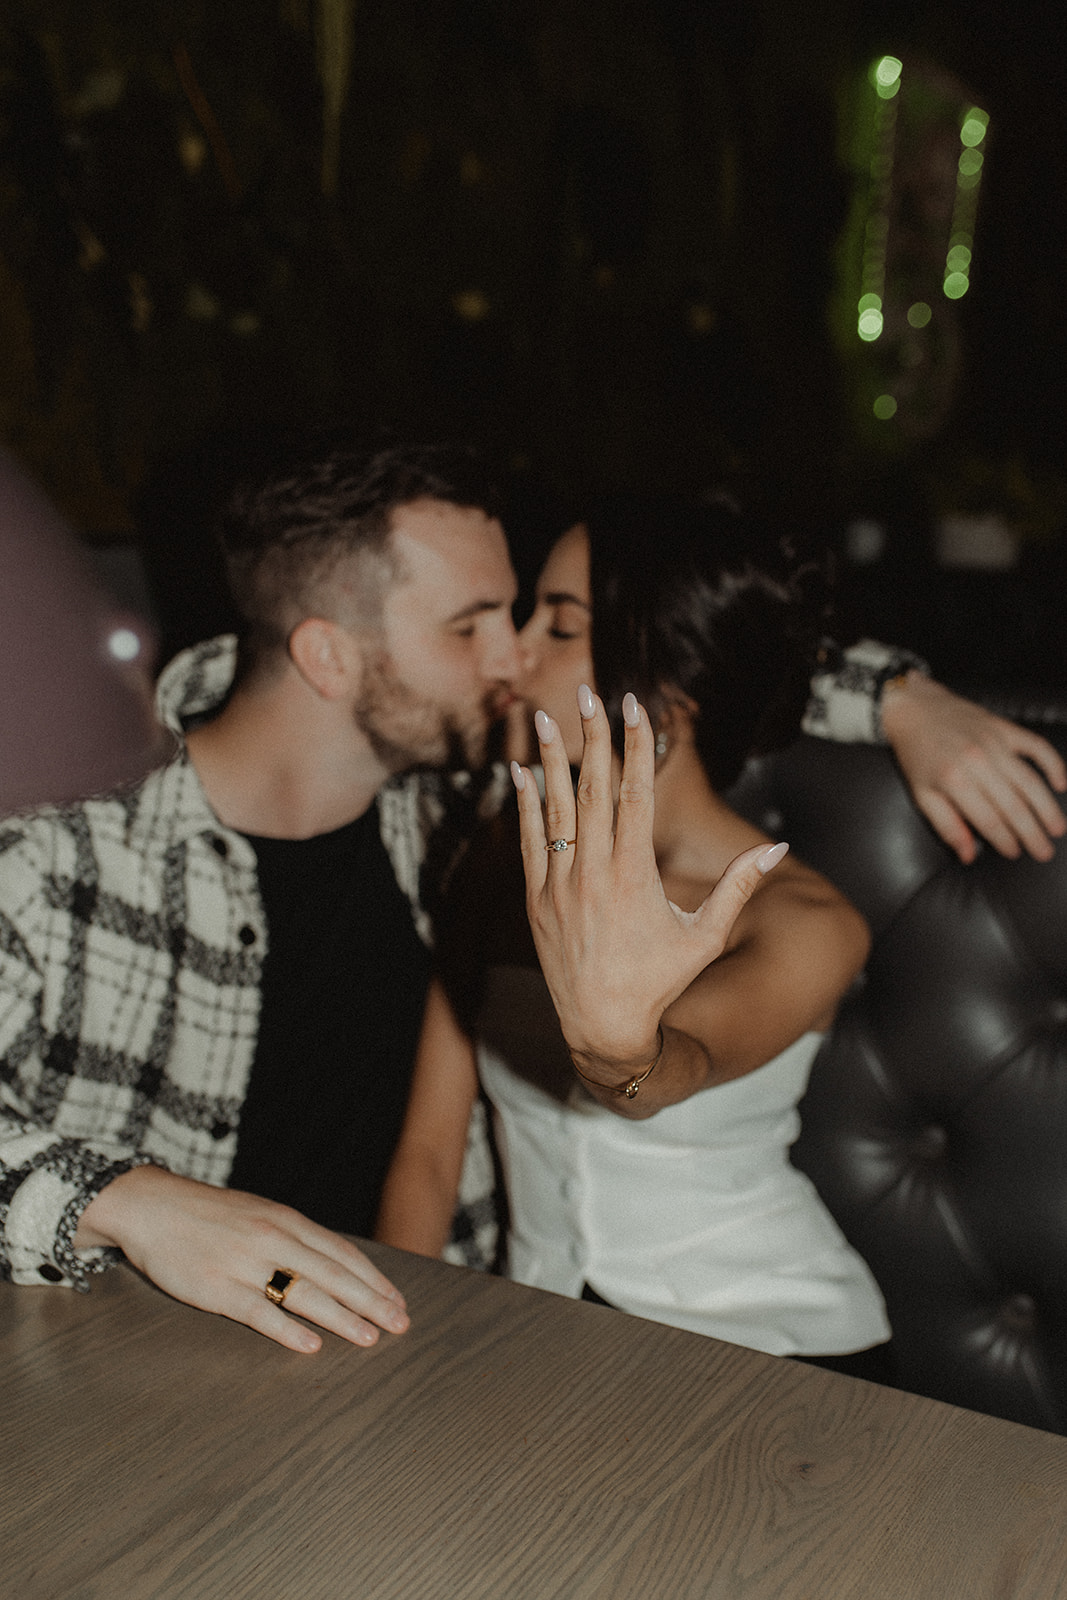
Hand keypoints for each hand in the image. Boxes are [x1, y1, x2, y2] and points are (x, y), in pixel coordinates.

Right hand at [76, 1166, 409, 1353]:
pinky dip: (287, 1329)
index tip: (398, 1301)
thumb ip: (295, 1237)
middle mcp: (272, 1238)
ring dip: (342, 1317)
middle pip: (333, 1274)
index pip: (343, 1253)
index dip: (374, 1280)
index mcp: (286, 1220)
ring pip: (304, 1292)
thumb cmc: (210, 1215)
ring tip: (369, 1337)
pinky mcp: (216, 1287)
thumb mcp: (260, 1214)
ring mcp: (244, 1262)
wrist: (152, 1206)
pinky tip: (310, 1345)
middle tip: (401, 1324)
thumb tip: (335, 1265)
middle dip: (371, 1301)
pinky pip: (258, 1312)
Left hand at [511, 683, 785, 1076]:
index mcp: (633, 875)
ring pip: (553, 810)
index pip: (633, 794)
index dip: (634, 747)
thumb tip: (776, 847)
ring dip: (548, 760)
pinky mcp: (536, 901)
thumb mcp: (705, 936)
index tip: (635, 708)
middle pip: (591, 790)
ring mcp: (558, 886)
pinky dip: (523, 805)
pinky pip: (527, 841)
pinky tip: (519, 773)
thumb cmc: (660, 982)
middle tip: (589, 694)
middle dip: (592, 738)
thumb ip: (738, 887)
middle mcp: (591, 874)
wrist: (603, 1028)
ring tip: (541, 718)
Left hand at [881, 674, 1066, 864]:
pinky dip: (1053, 764)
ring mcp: (994, 742)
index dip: (1004, 841)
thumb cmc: (917, 755)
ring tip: (1057, 829)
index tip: (1015, 853)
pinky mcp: (1005, 728)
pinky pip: (1037, 746)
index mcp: (953, 780)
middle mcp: (977, 761)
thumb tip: (967, 856)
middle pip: (1013, 805)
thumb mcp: (922, 795)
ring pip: (1029, 780)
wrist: (914, 709)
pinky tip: (1061, 784)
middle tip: (1044, 853)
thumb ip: (946, 825)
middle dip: (1032, 833)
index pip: (988, 819)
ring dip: (1047, 807)